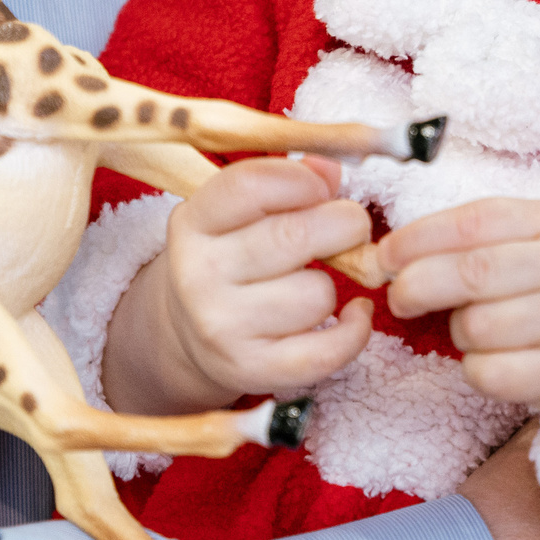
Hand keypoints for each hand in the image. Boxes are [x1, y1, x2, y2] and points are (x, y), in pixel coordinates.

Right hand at [100, 155, 374, 414]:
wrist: (184, 335)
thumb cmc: (230, 257)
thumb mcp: (240, 212)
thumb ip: (287, 180)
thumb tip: (330, 169)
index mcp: (193, 223)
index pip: (251, 185)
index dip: (304, 181)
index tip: (323, 189)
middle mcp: (199, 275)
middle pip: (295, 237)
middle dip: (344, 225)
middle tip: (349, 228)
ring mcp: (221, 327)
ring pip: (317, 294)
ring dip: (333, 286)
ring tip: (314, 283)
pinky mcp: (250, 370)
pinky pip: (326, 352)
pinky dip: (355, 332)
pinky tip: (353, 314)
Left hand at [378, 198, 539, 418]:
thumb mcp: (531, 238)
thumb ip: (469, 239)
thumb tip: (385, 257)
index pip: (475, 221)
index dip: (418, 238)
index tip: (384, 256)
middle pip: (472, 274)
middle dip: (417, 285)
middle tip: (400, 298)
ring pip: (477, 327)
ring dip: (457, 331)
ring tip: (476, 328)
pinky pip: (491, 374)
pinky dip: (475, 369)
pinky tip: (493, 359)